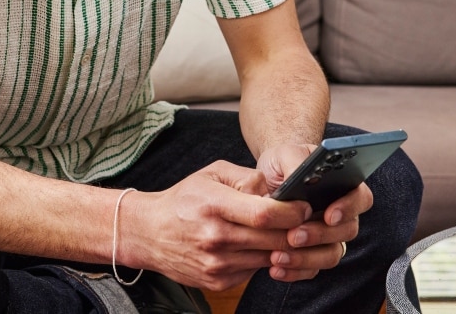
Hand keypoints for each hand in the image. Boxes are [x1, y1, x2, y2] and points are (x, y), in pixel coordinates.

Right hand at [117, 161, 312, 290]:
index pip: (265, 214)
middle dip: (296, 231)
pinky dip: (263, 258)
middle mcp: (217, 237)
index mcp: (215, 205)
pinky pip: (254, 270)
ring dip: (283, 247)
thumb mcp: (212, 174)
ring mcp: (217, 263)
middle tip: (306, 221)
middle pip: (273, 240)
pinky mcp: (218, 281)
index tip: (304, 206)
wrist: (149, 232)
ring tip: (286, 232)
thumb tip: (276, 190)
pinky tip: (259, 244)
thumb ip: (246, 178)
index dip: (292, 212)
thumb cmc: (183, 199)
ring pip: (268, 257)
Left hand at [256, 143, 373, 281]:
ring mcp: (329, 235)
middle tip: (294, 235)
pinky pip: (312, 269)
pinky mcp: (313, 252)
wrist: (267, 178)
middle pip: (346, 230)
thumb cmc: (283, 161)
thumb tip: (300, 178)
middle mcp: (342, 212)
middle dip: (320, 235)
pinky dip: (294, 271)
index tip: (329, 215)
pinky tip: (276, 268)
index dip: (349, 208)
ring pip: (331, 254)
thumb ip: (297, 163)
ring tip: (278, 256)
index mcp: (344, 185)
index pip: (361, 198)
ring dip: (306, 258)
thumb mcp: (287, 153)